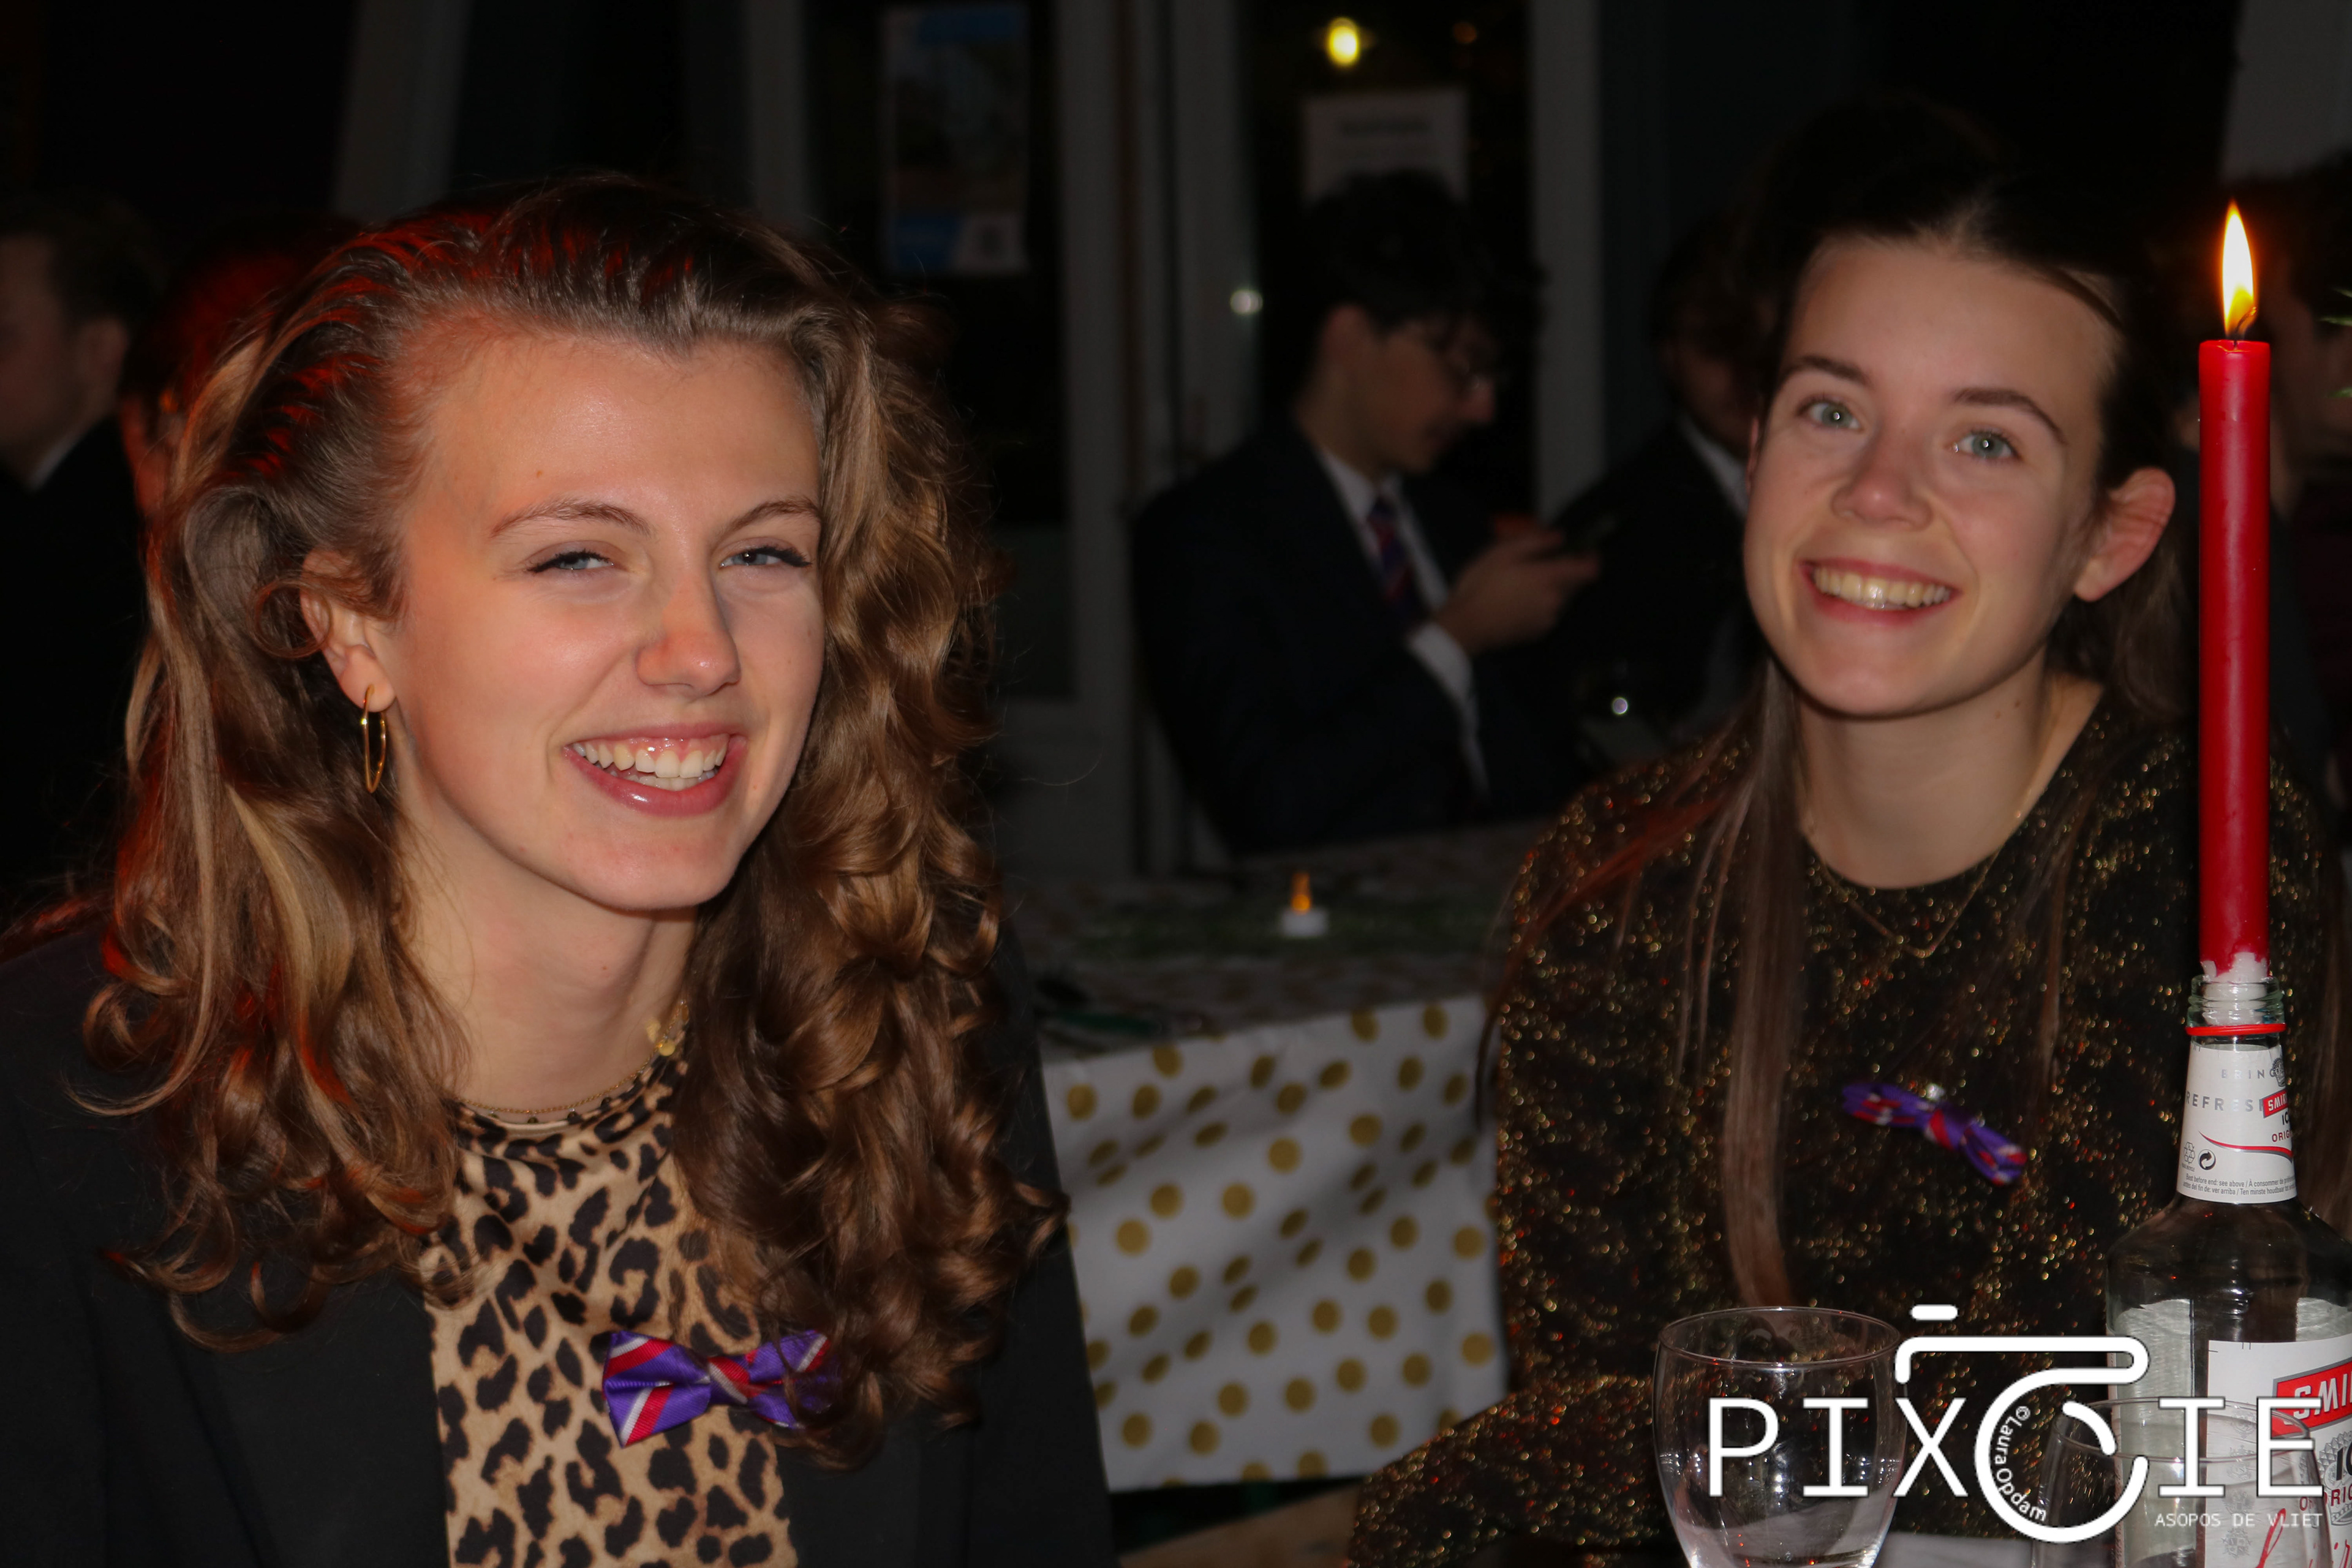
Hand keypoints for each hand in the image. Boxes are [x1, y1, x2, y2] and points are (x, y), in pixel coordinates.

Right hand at [1430, 531, 1599, 654]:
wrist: (1465, 626)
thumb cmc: (1481, 584)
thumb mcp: (1501, 553)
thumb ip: (1535, 542)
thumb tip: (1560, 537)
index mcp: (1549, 578)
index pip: (1587, 570)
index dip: (1592, 559)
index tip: (1587, 551)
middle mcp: (1555, 600)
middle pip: (1574, 585)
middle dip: (1565, 573)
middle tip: (1541, 565)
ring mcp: (1547, 619)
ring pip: (1560, 599)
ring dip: (1551, 590)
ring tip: (1525, 585)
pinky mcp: (1537, 633)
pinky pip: (1548, 613)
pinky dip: (1541, 605)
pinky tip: (1519, 602)